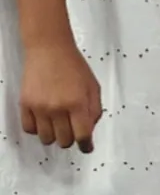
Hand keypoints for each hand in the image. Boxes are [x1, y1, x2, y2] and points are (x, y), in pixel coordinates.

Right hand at [19, 37, 99, 151]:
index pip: (82, 135)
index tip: (87, 147)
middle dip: (71, 139)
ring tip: (58, 124)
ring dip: (54, 135)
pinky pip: (29, 130)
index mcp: (78, 103)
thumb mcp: (93, 86)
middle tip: (73, 131)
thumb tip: (90, 129)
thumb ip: (94, 109)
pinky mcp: (25, 105)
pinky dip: (37, 129)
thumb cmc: (73, 66)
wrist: (49, 50)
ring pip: (46, 139)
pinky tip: (44, 120)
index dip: (86, 145)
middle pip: (64, 141)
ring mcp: (39, 108)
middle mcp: (57, 108)